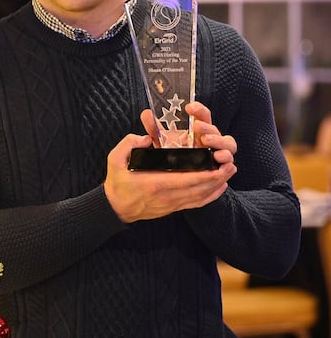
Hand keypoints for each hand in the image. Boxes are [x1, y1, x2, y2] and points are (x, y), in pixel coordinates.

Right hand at [105, 102, 236, 222]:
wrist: (116, 207)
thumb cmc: (117, 182)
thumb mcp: (115, 159)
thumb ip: (129, 144)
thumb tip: (147, 138)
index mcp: (155, 183)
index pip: (187, 180)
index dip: (206, 175)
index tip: (218, 166)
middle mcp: (167, 196)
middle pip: (199, 189)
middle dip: (217, 178)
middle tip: (230, 166)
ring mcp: (171, 204)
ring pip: (200, 197)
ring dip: (217, 186)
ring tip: (228, 173)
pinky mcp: (173, 208)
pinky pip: (196, 203)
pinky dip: (210, 196)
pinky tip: (218, 188)